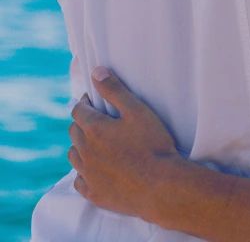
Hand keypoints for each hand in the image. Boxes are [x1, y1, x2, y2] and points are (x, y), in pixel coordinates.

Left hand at [69, 68, 182, 220]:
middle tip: (97, 121)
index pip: (79, 110)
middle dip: (82, 123)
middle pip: (74, 131)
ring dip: (81, 147)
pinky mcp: (93, 192)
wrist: (161, 185)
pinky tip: (96, 171)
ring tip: (95, 145)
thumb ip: (115, 90)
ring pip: (74, 156)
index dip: (85, 103)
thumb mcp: (138, 111)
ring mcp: (87, 173)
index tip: (93, 101)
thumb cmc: (153, 144)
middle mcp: (84, 150)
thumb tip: (97, 72)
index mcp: (94, 128)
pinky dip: (84, 173)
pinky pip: (79, 180)